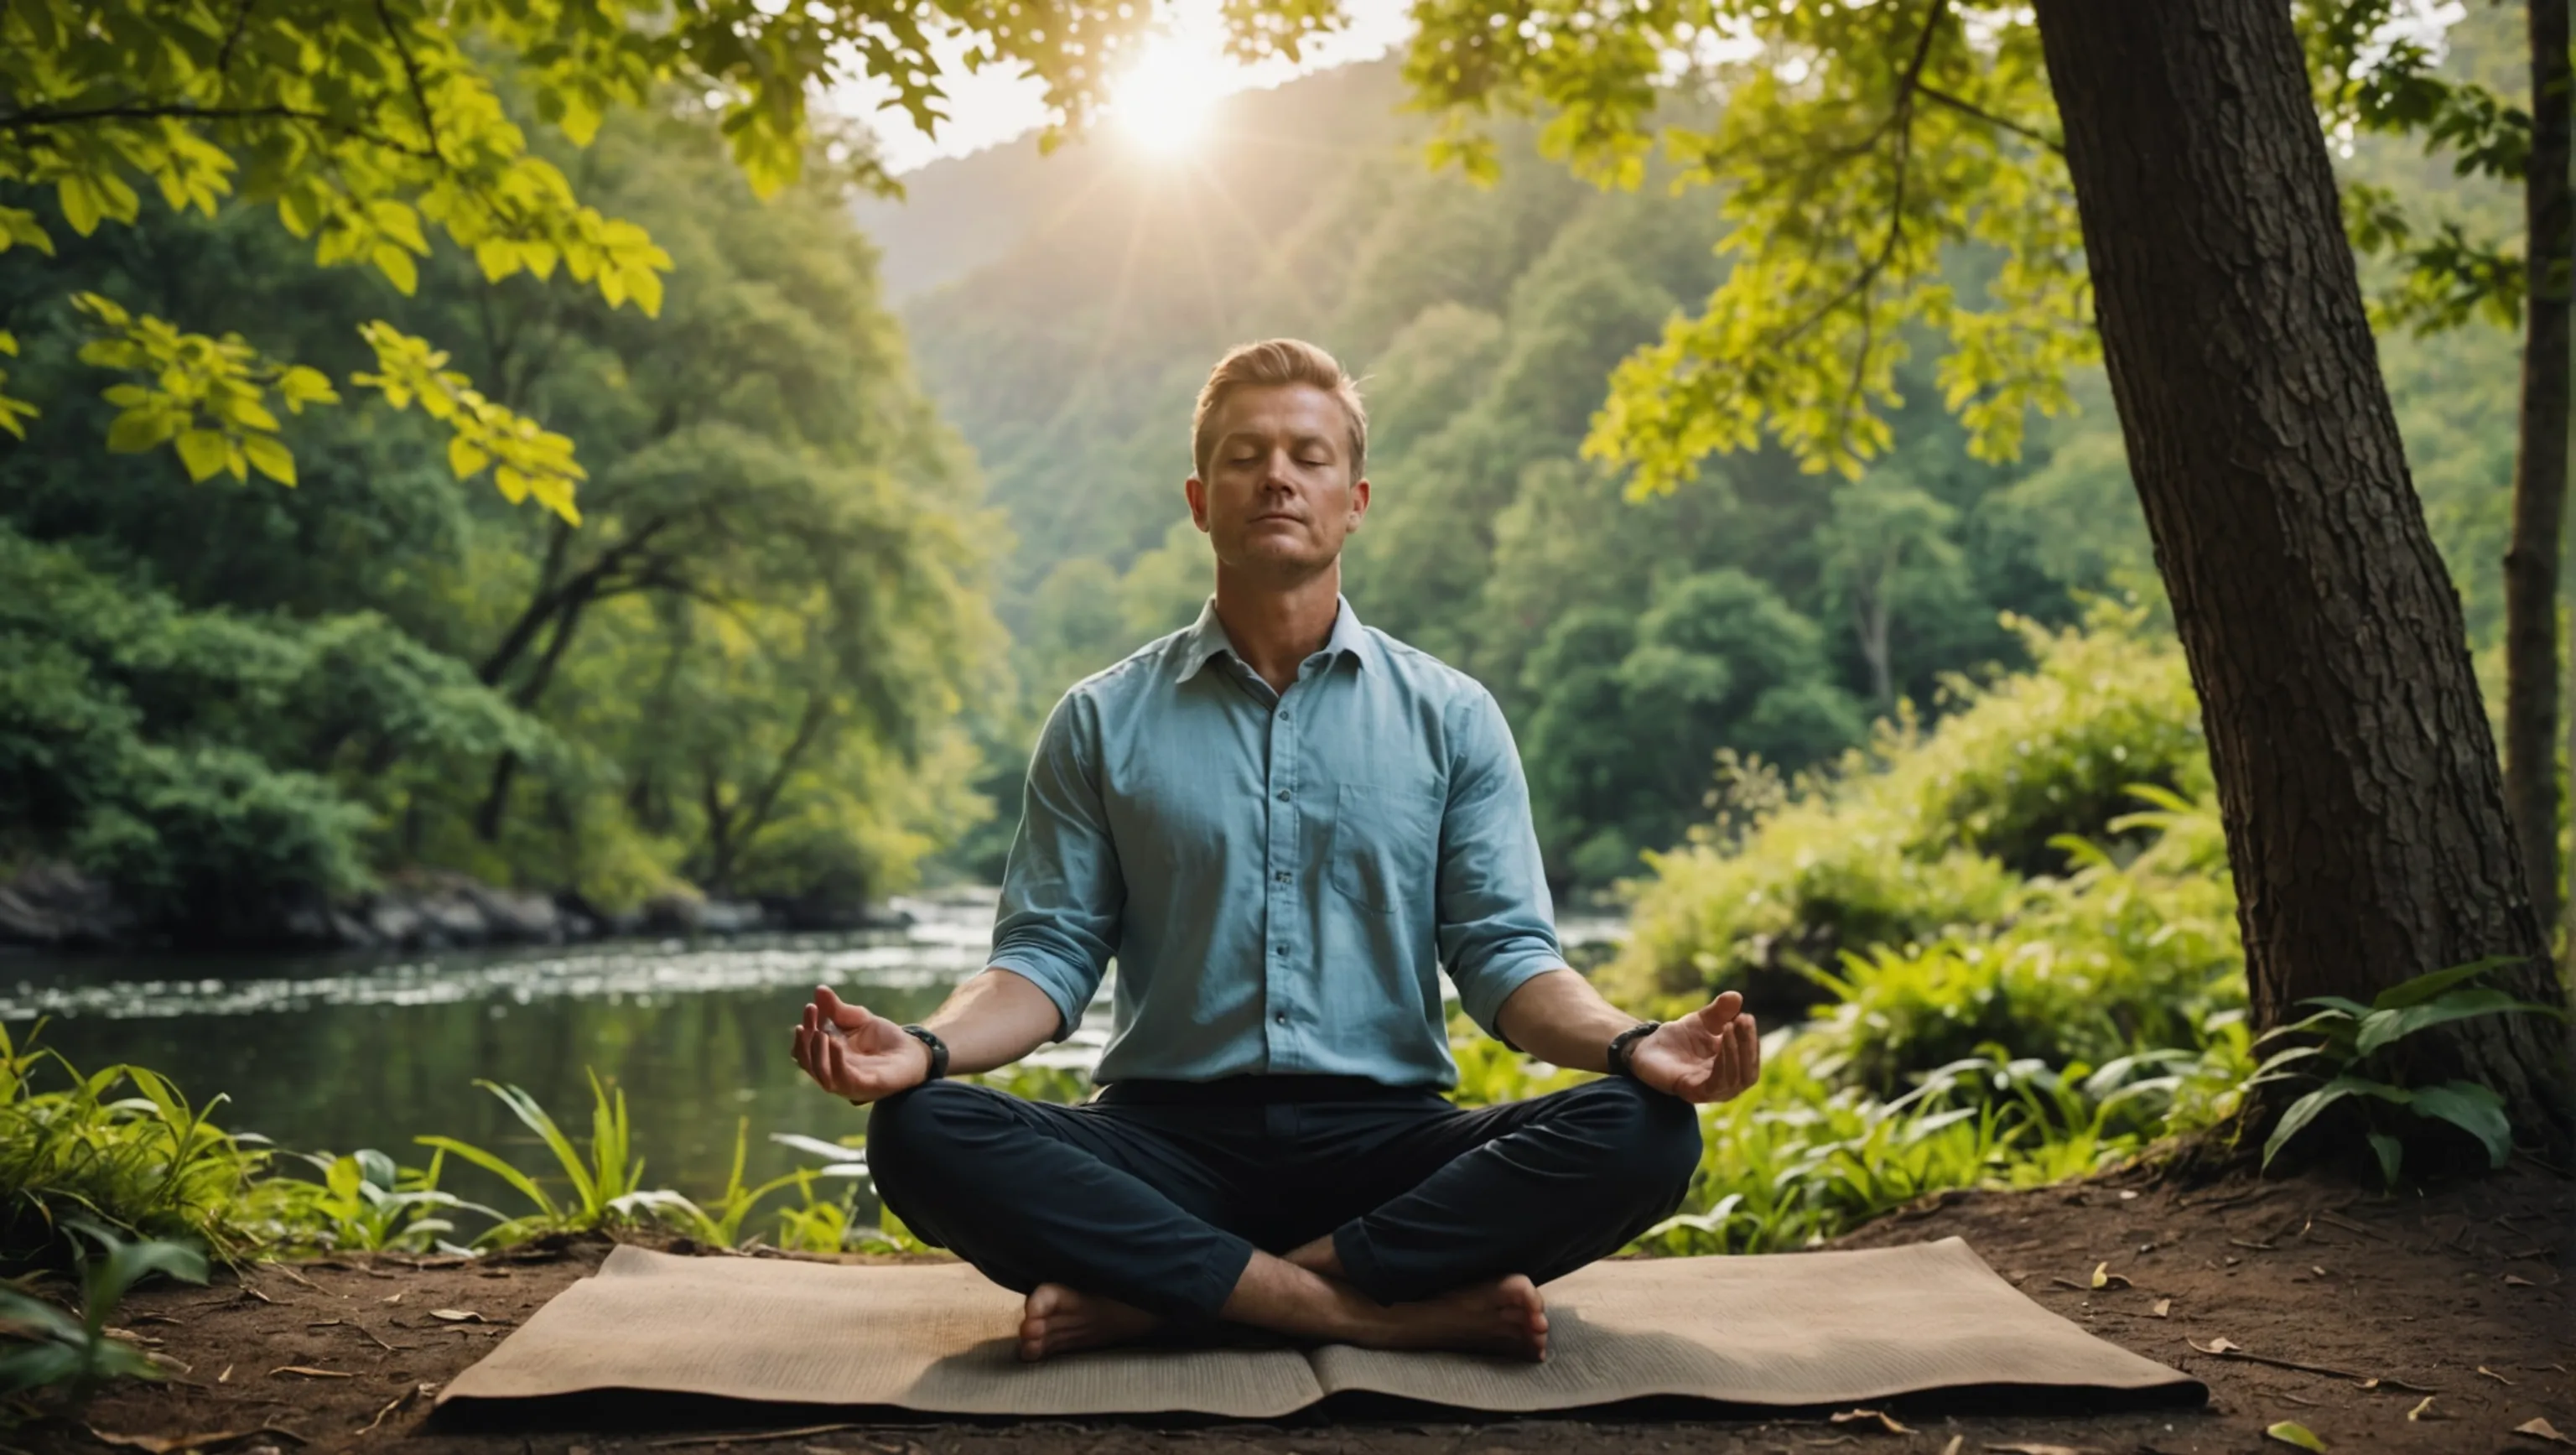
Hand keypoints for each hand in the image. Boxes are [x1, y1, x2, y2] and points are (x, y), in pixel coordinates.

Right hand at [789, 985, 932, 1105]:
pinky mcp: (866, 1087)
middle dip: (805, 1040)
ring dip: (816, 1054)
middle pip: (808, 1063)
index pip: (807, 1047)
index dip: (805, 1028)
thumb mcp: (859, 1019)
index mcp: (829, 1057)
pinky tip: (835, 1043)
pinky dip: (836, 1062)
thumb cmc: (883, 1038)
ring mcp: (849, 1083)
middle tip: (810, 1018)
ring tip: (820, 1033)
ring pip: (822, 1075)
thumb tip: (819, 990)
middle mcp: (834, 1072)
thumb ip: (839, 1009)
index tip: (810, 1007)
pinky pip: (844, 1080)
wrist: (915, 1050)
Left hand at [1626, 990, 1762, 1103]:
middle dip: (1747, 1046)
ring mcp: (1708, 1091)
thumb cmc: (1680, 1037)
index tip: (1746, 1017)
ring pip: (1734, 1080)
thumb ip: (1720, 1011)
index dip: (1751, 1040)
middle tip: (1741, 1021)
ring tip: (1728, 1027)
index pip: (1751, 1060)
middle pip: (1748, 1074)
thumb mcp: (1703, 1020)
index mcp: (1731, 1068)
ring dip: (1734, 1052)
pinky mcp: (1692, 1092)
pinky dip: (1721, 1065)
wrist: (1647, 1046)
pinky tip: (1718, 1043)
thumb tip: (1736, 996)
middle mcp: (1724, 1084)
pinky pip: (1713, 1084)